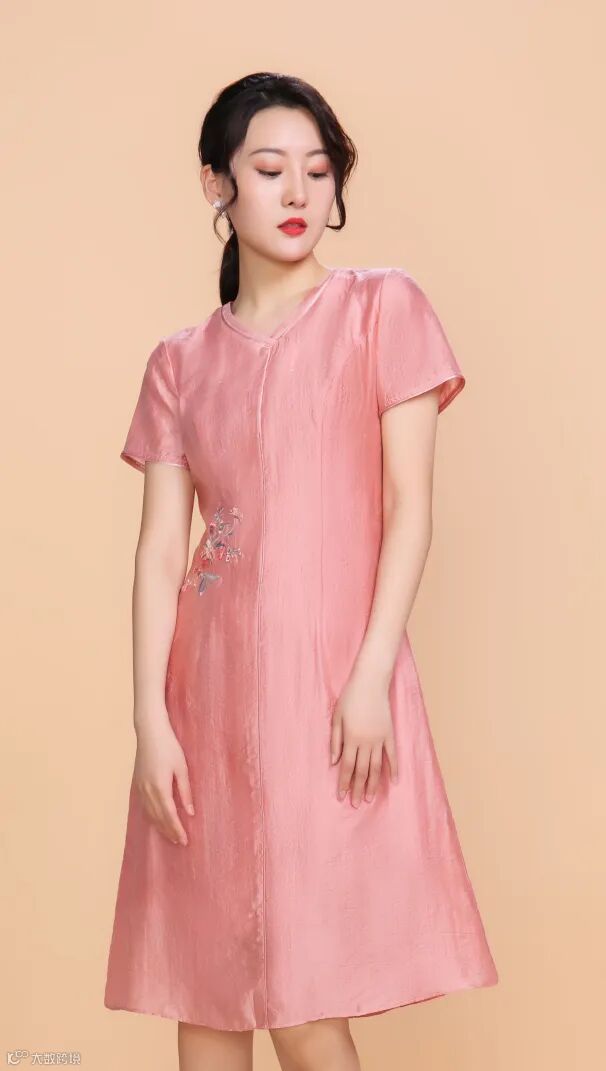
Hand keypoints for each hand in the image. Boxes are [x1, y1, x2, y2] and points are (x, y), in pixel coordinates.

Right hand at [133, 717, 194, 844]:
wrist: (149, 731)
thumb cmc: (169, 746)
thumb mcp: (182, 767)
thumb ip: (185, 791)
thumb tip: (190, 812)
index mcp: (160, 787)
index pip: (169, 815)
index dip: (177, 829)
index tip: (185, 840)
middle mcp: (147, 790)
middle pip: (158, 818)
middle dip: (169, 831)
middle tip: (179, 842)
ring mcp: (140, 787)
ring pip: (149, 814)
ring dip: (159, 826)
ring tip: (170, 835)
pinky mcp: (137, 783)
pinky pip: (144, 806)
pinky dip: (151, 817)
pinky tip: (157, 820)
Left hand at [330, 667, 398, 806]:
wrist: (371, 682)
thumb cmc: (350, 697)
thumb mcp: (336, 717)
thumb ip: (335, 740)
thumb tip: (333, 762)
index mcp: (351, 738)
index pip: (346, 767)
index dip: (343, 783)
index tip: (341, 796)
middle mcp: (366, 742)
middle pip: (361, 771)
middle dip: (357, 788)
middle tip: (355, 804)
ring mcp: (380, 739)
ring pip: (376, 767)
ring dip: (373, 784)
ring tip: (369, 798)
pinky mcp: (390, 734)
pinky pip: (392, 755)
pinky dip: (394, 768)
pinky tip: (393, 782)